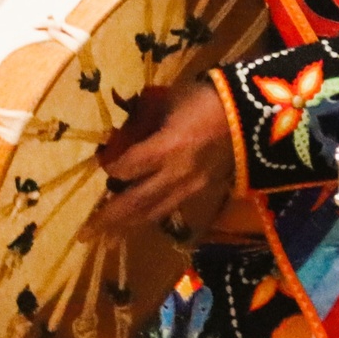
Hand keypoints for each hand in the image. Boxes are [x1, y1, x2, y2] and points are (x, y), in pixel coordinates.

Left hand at [82, 75, 234, 239]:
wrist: (254, 113)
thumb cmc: (209, 98)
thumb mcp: (172, 100)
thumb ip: (148, 118)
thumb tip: (128, 128)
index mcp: (166, 148)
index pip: (127, 168)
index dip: (111, 170)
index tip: (103, 167)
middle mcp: (175, 174)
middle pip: (135, 202)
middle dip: (108, 219)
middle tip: (84, 234)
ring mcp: (191, 186)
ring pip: (154, 212)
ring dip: (128, 226)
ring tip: (108, 239)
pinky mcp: (204, 190)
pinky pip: (172, 207)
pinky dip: (153, 216)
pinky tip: (142, 221)